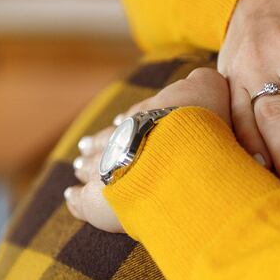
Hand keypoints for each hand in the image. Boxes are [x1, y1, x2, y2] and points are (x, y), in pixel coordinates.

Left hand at [63, 68, 232, 234]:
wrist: (179, 155)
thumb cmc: (197, 123)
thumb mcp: (208, 89)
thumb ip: (202, 82)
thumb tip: (201, 79)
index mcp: (146, 116)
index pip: (134, 117)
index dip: (129, 120)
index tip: (119, 122)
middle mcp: (121, 139)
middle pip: (106, 140)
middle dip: (98, 143)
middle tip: (85, 146)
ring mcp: (107, 167)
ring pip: (91, 165)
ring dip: (86, 165)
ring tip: (78, 166)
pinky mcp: (99, 199)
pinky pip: (82, 200)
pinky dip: (76, 198)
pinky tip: (71, 196)